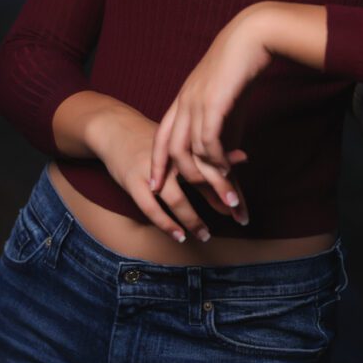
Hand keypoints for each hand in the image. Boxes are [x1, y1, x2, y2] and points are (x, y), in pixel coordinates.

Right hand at [98, 104, 246, 241]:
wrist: (116, 127)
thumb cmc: (154, 137)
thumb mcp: (183, 142)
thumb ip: (210, 154)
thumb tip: (246, 158)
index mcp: (185, 143)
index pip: (213, 166)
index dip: (229, 185)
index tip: (242, 205)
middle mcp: (170, 157)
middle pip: (200, 181)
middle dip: (219, 201)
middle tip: (235, 218)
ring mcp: (152, 170)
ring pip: (176, 198)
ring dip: (192, 219)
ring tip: (205, 234)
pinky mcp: (134, 182)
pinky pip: (151, 208)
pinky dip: (166, 223)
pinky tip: (179, 235)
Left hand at [150, 4, 273, 212]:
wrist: (251, 38)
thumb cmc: (241, 67)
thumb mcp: (227, 102)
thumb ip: (224, 128)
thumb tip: (228, 154)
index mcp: (183, 100)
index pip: (161, 136)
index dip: (157, 162)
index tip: (154, 184)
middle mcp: (184, 102)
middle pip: (169, 148)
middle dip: (172, 176)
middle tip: (178, 200)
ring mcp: (196, 102)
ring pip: (191, 150)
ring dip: (208, 178)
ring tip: (224, 198)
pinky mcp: (213, 102)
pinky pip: (209, 141)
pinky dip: (217, 161)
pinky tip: (229, 173)